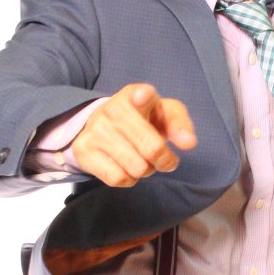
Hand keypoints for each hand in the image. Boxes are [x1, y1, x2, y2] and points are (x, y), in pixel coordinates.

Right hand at [71, 83, 196, 187]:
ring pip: (137, 168)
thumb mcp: (164, 114)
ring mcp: (96, 131)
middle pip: (152, 148)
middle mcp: (112, 109)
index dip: (143, 97)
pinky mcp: (84, 151)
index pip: (141, 94)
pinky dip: (129, 179)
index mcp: (134, 95)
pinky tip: (126, 168)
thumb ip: (180, 124)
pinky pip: (118, 178)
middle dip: (165, 161)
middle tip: (165, 160)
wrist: (102, 124)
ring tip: (141, 159)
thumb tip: (189, 143)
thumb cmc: (142, 120)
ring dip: (146, 170)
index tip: (142, 97)